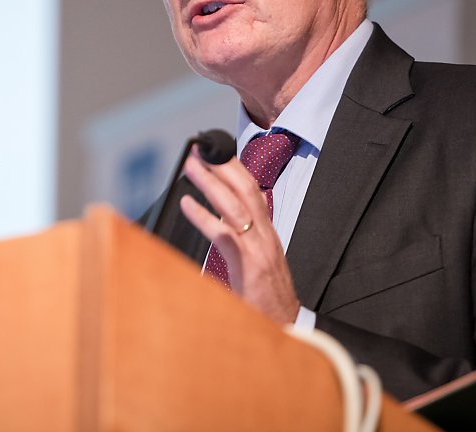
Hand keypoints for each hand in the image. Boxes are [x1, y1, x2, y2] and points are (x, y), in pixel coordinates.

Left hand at [179, 148, 300, 323]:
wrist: (287, 326)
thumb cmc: (267, 297)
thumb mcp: (258, 262)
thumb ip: (243, 240)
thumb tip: (223, 222)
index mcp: (267, 232)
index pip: (252, 190)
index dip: (234, 168)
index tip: (216, 151)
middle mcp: (265, 235)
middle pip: (246, 189)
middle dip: (222, 165)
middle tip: (199, 150)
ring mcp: (258, 249)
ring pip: (235, 205)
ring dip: (210, 182)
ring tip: (190, 167)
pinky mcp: (249, 266)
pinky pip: (224, 234)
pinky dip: (204, 216)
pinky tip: (187, 204)